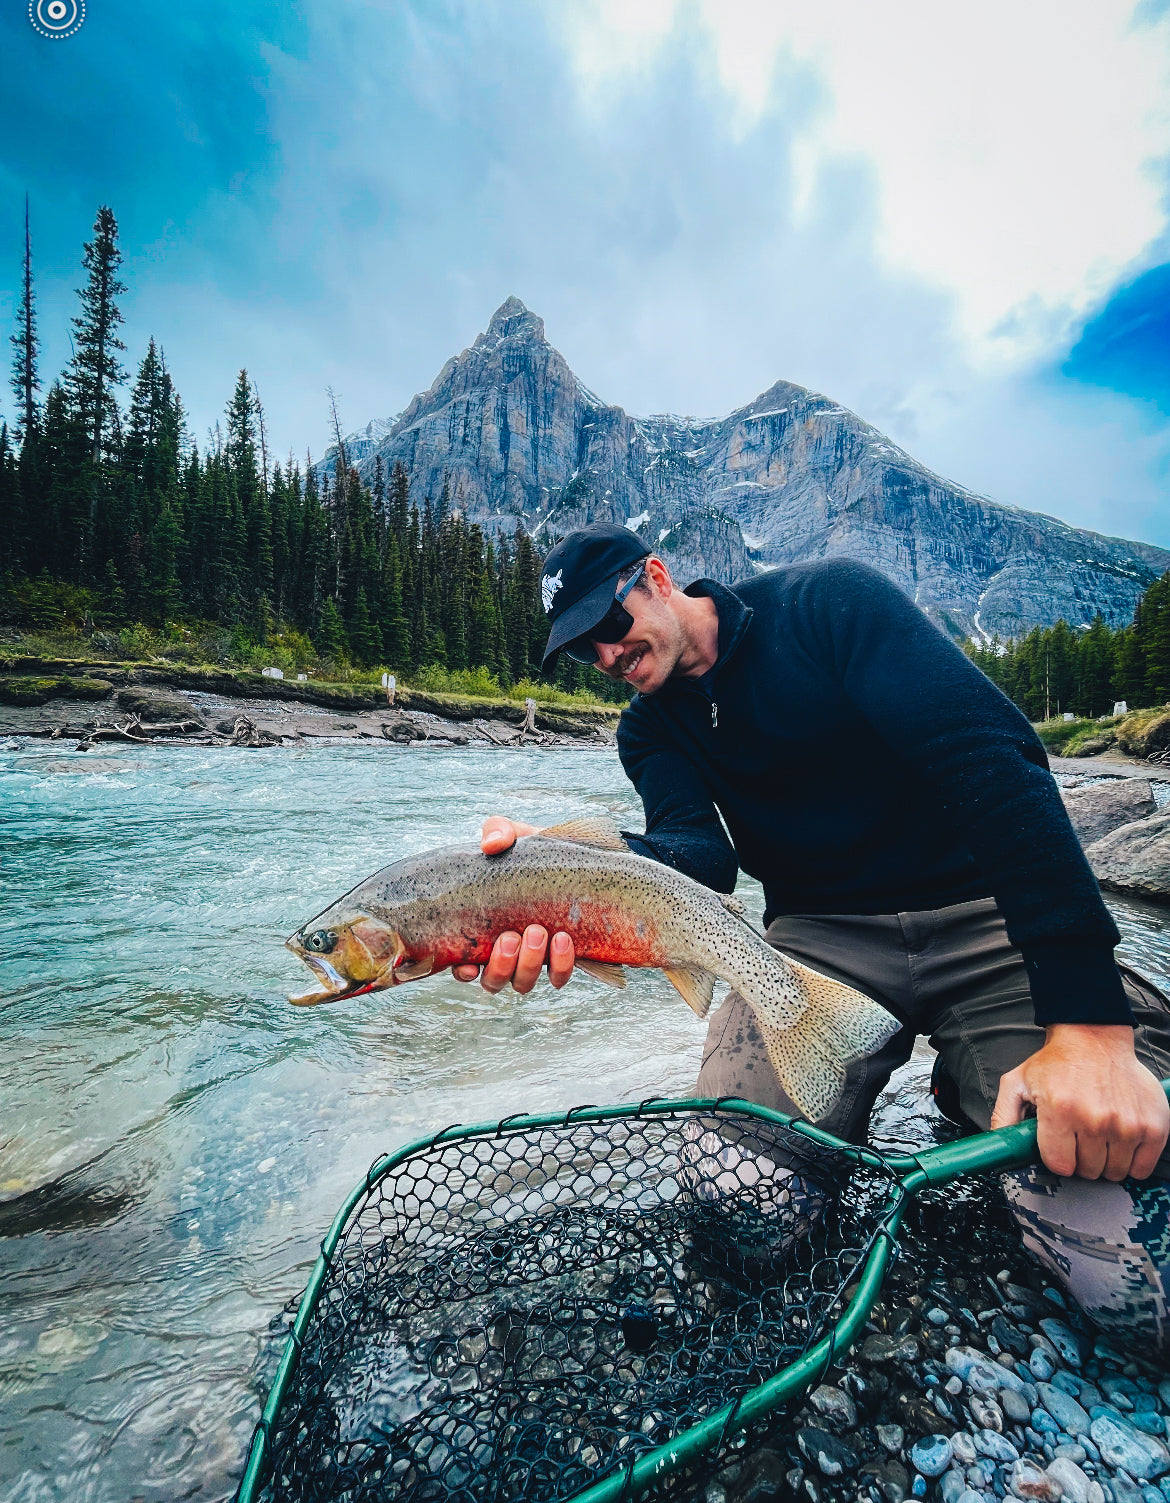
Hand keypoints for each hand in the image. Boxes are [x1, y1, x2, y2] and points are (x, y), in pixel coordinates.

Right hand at [451, 817, 575, 992]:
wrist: (579, 859)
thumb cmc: (534, 853)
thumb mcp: (513, 836)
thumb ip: (497, 831)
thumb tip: (490, 845)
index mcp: (482, 930)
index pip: (462, 964)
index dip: (462, 971)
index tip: (468, 963)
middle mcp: (504, 953)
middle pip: (493, 980)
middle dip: (501, 964)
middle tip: (512, 936)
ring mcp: (533, 960)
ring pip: (522, 983)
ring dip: (529, 964)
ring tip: (539, 933)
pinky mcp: (562, 960)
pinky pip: (558, 978)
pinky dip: (560, 965)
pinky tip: (564, 941)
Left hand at [991, 1024, 1168, 1180]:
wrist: (1094, 1038)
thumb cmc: (1056, 1062)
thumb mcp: (1017, 1082)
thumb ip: (1003, 1116)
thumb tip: (997, 1146)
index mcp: (1060, 1111)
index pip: (1060, 1165)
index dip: (1057, 1158)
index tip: (1059, 1146)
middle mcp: (1095, 1119)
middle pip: (1088, 1170)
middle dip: (1081, 1158)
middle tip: (1080, 1136)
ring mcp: (1127, 1124)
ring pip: (1114, 1172)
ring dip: (1106, 1160)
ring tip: (1100, 1136)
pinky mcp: (1153, 1125)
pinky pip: (1143, 1167)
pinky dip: (1133, 1161)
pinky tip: (1121, 1141)